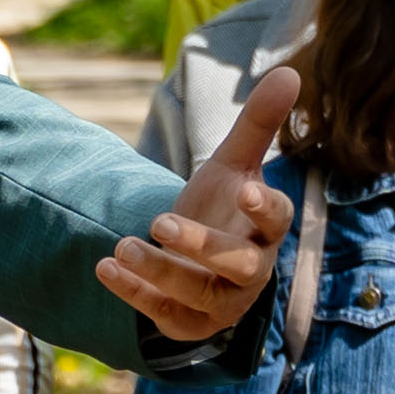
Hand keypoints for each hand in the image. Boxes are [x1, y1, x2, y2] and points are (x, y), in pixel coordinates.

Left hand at [96, 62, 304, 344]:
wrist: (198, 262)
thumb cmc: (224, 208)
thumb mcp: (235, 165)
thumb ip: (258, 124)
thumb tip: (289, 71)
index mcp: (266, 231)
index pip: (279, 222)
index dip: (267, 210)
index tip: (249, 191)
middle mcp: (251, 271)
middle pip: (239, 265)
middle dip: (202, 245)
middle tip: (161, 222)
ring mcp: (221, 302)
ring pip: (198, 295)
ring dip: (159, 271)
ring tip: (121, 247)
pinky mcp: (189, 323)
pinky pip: (165, 315)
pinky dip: (134, 295)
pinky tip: (105, 267)